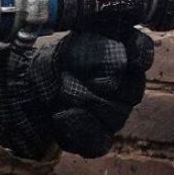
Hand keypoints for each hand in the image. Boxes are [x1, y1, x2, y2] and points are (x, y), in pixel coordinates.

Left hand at [0, 28, 151, 158]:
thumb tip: (114, 56)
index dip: (138, 53)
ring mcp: (115, 115)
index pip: (141, 51)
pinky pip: (98, 140)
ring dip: (81, 100)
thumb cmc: (57, 59)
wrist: (32, 86)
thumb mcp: (69, 39)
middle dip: (100, 80)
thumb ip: (92, 35)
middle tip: (72, 72)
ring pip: (114, 114)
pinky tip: (60, 115)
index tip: (129, 54)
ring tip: (59, 91)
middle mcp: (126, 86)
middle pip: (131, 89)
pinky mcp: (98, 139)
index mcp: (122, 53)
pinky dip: (78, 128)